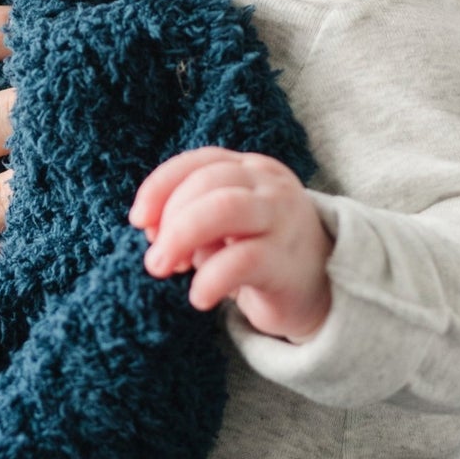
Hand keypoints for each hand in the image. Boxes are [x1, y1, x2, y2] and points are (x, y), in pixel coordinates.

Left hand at [130, 146, 332, 341]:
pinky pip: (242, 261)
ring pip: (225, 208)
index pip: (199, 161)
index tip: (139, 220)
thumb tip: (150, 229)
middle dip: (170, 218)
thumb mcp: (223, 227)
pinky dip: (210, 279)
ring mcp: (282, 220)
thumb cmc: (259, 252)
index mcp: (250, 169)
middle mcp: (269, 186)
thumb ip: (191, 217)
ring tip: (163, 268)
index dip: (161, 186)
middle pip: (207, 182)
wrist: (320, 290)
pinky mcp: (286, 261)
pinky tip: (199, 297)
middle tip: (155, 258)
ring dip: (181, 236)